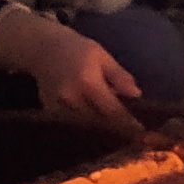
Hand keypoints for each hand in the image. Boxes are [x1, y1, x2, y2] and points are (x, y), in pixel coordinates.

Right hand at [0, 14, 141, 131]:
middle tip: (130, 135)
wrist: (42, 49)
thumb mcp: (102, 56)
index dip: (127, 122)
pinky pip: (71, 125)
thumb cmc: (77, 49)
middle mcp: (71, 97)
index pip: (112, 110)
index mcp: (88, 82)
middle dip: (115, 129)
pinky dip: (84, 127)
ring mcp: (57, 107)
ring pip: (85, 127)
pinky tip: (94, 128)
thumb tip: (137, 95)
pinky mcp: (49, 111)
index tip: (140, 131)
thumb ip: (119, 76)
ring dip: (100, 131)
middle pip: (98, 123)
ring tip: (115, 134)